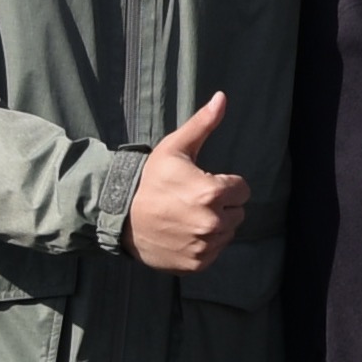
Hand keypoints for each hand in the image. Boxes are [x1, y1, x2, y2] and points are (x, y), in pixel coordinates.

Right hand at [129, 93, 248, 273]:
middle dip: (221, 205)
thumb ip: (203, 124)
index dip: (225, 184)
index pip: (242, 190)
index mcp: (212, 193)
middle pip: (238, 212)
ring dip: (214, 225)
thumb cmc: (150, 179)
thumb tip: (222, 97)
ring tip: (187, 216)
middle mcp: (212, 223)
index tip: (202, 183)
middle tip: (192, 201)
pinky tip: (183, 234)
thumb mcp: (175, 148)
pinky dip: (204, 245)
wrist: (119, 215)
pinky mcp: (197, 264)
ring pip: (227, 233)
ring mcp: (205, 246)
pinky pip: (214, 252)